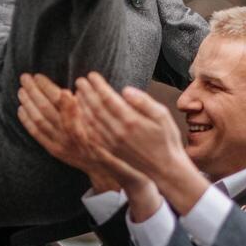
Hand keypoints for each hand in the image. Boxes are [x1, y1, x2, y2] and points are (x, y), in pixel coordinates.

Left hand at [17, 74, 117, 191]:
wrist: (102, 164)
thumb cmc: (103, 137)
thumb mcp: (99, 117)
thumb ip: (85, 104)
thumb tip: (66, 93)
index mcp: (80, 119)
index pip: (58, 98)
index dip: (46, 86)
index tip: (38, 76)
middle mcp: (68, 131)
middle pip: (45, 107)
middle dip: (33, 91)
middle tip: (24, 78)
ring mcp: (59, 142)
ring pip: (39, 119)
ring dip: (28, 103)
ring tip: (21, 91)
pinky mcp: (54, 150)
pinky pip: (37, 134)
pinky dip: (27, 121)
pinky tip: (21, 110)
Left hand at [74, 73, 205, 215]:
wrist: (165, 170)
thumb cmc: (167, 140)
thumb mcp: (162, 116)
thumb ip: (144, 102)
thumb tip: (125, 90)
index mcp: (131, 121)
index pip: (108, 99)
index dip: (98, 86)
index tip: (91, 75)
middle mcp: (118, 132)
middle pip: (96, 108)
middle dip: (86, 92)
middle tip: (80, 81)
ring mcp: (112, 143)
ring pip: (91, 121)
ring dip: (82, 106)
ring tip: (78, 94)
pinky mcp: (110, 152)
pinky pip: (92, 135)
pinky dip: (84, 123)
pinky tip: (82, 115)